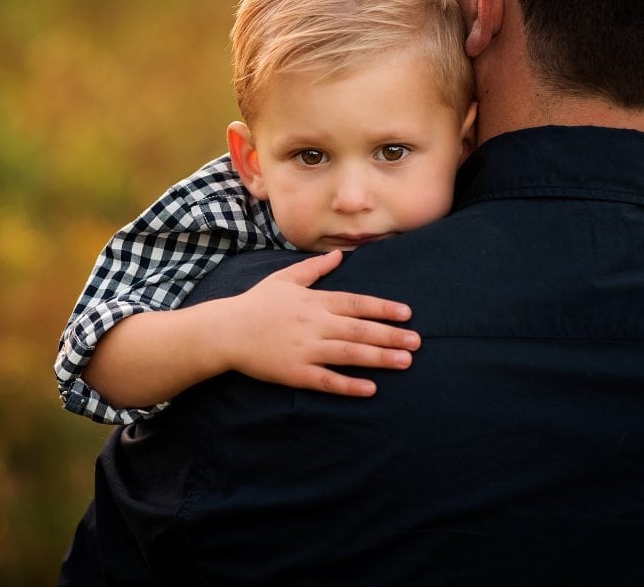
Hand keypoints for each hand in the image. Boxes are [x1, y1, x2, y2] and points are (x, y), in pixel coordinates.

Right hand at [222, 251, 419, 396]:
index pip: (356, 303)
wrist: (226, 330)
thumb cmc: (256, 303)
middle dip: (391, 335)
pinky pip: (327, 379)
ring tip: (405, 361)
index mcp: (314, 301)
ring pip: (349, 354)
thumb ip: (314, 268)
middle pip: (360, 329)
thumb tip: (340, 255)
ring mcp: (305, 349)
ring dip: (379, 358)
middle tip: (417, 341)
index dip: (382, 308)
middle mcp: (314, 324)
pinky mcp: (295, 372)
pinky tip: (371, 388)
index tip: (406, 314)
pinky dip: (349, 385)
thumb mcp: (284, 279)